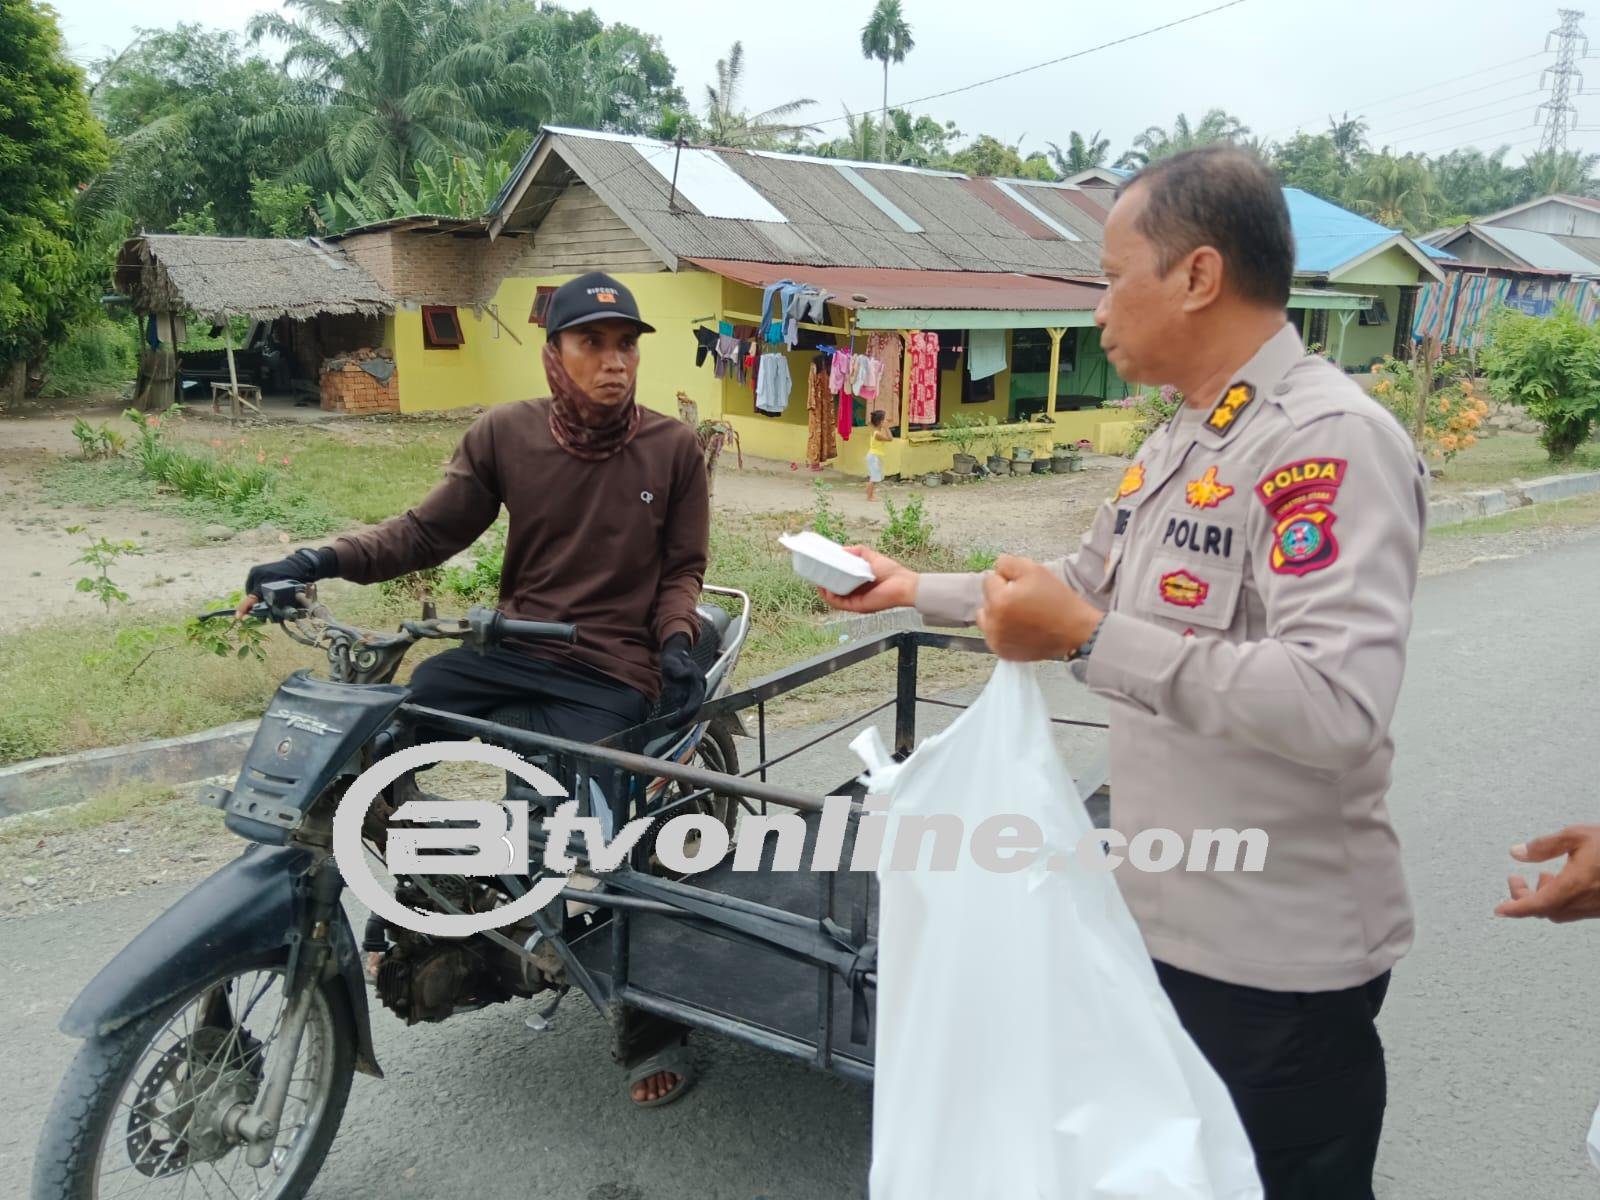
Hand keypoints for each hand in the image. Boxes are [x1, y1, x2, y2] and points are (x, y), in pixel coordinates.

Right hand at [235, 547, 336, 617]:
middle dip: (256, 603)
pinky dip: (256, 588)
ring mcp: (254, 572)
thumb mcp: (288, 596)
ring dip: (256, 595)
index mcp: (265, 585)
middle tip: (265, 607)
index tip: (238, 616)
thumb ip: (279, 607)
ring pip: (251, 590)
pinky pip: (252, 583)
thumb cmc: (294, 582)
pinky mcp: (254, 570)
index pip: (252, 598)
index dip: (244, 609)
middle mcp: (257, 577)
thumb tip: (272, 618)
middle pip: (251, 596)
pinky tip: (265, 589)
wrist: (296, 565)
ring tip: (267, 595)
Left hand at [658, 633, 706, 724]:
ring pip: (693, 709)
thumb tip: (687, 675)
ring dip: (683, 719)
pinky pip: (689, 707)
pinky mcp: (691, 693)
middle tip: (669, 726)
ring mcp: (696, 691)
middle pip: (695, 708)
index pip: (694, 702)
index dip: (685, 714)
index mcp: (697, 681)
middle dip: (683, 719)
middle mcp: (700, 688)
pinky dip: (682, 715)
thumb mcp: (671, 661)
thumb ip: (678, 669)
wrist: (677, 653)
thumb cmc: (673, 658)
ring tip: (669, 725)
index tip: (672, 720)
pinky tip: (673, 720)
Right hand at [816, 546, 918, 613]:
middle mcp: (856, 593)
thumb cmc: (892, 573)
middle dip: (823, 582)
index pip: (841, 581)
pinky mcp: (857, 606)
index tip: (822, 567)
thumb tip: (843, 549)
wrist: (903, 584)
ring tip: (817, 580)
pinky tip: (825, 589)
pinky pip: (839, 604)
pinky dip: (830, 598)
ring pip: (834, 598)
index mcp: (859, 583)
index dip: (830, 575)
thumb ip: (859, 552)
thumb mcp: (872, 557)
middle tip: (815, 573)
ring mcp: (855, 601)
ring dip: (824, 591)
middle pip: (835, 590)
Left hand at [975, 555, 1101, 661]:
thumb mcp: (1035, 570)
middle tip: (1025, 601)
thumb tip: (996, 568)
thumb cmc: (1057, 600)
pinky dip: (1002, 630)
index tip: (1026, 587)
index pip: (990, 580)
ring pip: (986, 618)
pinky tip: (1020, 628)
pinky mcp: (1003, 652)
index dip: (1008, 580)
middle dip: (1000, 596)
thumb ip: (1008, 563)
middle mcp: (992, 624)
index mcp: (999, 601)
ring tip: (1021, 615)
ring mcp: (996, 641)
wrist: (1075, 631)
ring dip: (998, 613)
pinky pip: (993, 635)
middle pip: (986, 600)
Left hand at [1495, 825, 1599, 921]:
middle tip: (1515, 880)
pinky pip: (1576, 911)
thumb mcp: (1577, 835)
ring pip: (1560, 913)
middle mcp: (1584, 902)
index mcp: (1574, 885)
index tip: (1499, 910)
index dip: (1515, 908)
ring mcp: (1596, 908)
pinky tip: (1563, 879)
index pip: (1536, 905)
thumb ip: (1544, 846)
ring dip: (1544, 899)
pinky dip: (1561, 900)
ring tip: (1542, 876)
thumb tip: (1517, 853)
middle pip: (1545, 911)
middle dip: (1525, 899)